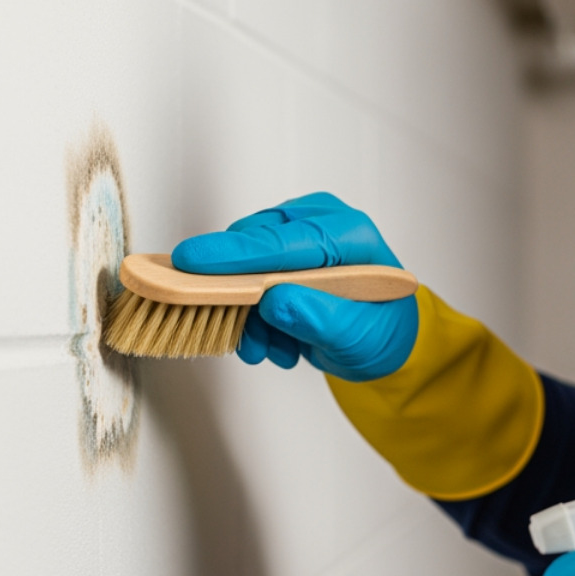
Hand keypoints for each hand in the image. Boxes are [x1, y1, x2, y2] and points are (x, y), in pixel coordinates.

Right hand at [171, 192, 418, 380]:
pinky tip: (274, 344)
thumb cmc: (381, 332)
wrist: (382, 343)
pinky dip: (250, 320)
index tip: (192, 261)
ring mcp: (294, 239)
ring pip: (240, 268)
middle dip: (239, 297)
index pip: (284, 240)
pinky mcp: (275, 259)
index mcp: (350, 234)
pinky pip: (240, 283)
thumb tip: (274, 302)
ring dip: (246, 317)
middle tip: (251, 340)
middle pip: (252, 246)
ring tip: (272, 350)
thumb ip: (320, 319)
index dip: (236, 253)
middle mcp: (319, 225)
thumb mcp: (360, 337)